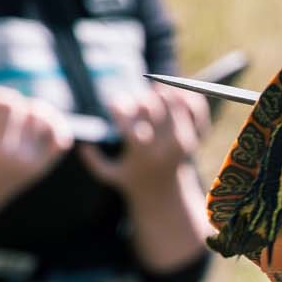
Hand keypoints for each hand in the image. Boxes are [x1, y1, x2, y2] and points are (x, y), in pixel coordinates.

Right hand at [0, 86, 71, 214]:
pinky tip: (36, 121)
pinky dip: (54, 126)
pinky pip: (60, 141)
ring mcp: (34, 164)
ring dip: (33, 110)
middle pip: (29, 111)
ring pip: (48, 122)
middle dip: (12, 102)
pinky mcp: (40, 168)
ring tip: (15, 113)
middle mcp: (20, 159)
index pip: (8, 107)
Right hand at [80, 83, 205, 204]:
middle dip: (141, 100)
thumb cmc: (132, 179)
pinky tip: (179, 92)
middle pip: (152, 108)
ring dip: (164, 92)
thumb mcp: (110, 174)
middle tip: (137, 101)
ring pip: (175, 103)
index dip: (117, 109)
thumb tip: (84, 144)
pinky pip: (197, 110)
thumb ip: (95, 160)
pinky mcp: (196, 136)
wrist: (165, 192)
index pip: (128, 124)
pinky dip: (190, 98)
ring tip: (156, 89)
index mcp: (142, 153)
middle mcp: (163, 145)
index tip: (112, 106)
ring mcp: (182, 140)